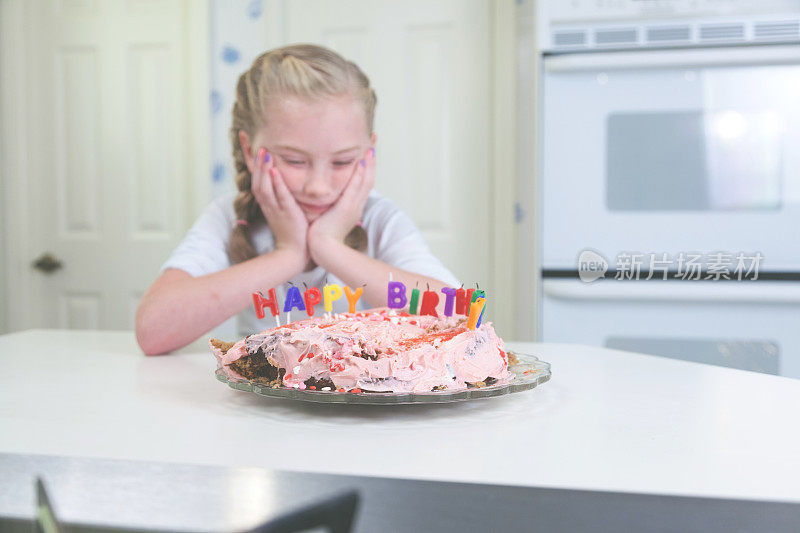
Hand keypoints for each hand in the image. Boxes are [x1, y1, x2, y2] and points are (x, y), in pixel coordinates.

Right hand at [251, 148, 308, 266]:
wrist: (295, 253)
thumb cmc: (294, 231)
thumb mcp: (285, 209)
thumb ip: (283, 195)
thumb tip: (284, 179)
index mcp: (267, 202)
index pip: (256, 179)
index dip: (252, 163)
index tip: (247, 145)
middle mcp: (268, 204)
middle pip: (256, 180)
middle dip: (254, 161)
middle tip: (255, 143)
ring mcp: (276, 209)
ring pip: (264, 187)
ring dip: (263, 169)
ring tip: (264, 152)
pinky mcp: (287, 214)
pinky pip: (280, 197)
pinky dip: (276, 184)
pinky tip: (274, 171)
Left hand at [308, 148, 374, 260]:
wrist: (321, 249)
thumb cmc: (321, 235)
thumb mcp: (328, 216)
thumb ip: (330, 205)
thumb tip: (328, 198)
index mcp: (353, 206)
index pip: (363, 182)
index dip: (367, 166)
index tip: (367, 151)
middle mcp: (357, 205)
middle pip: (369, 178)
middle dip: (372, 160)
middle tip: (373, 142)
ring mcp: (353, 207)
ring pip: (366, 181)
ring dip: (369, 164)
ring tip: (370, 147)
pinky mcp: (346, 209)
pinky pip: (355, 189)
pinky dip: (359, 175)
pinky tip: (361, 162)